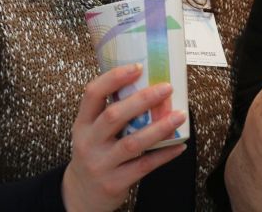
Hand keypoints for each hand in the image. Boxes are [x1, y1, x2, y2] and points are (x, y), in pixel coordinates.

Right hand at [62, 64, 187, 211]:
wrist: (81, 194)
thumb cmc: (94, 152)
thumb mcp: (91, 131)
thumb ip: (110, 110)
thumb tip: (147, 82)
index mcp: (82, 123)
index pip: (93, 94)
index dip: (114, 78)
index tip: (137, 67)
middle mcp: (88, 142)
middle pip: (114, 116)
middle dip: (142, 99)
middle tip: (166, 88)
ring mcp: (101, 164)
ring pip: (132, 143)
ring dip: (159, 127)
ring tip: (180, 115)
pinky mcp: (114, 182)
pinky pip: (144, 166)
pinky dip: (164, 154)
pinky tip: (179, 144)